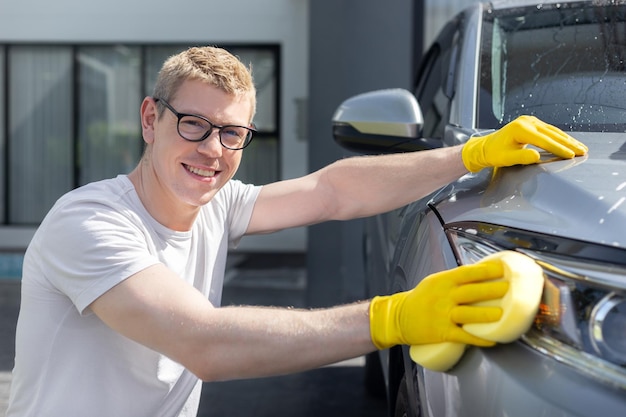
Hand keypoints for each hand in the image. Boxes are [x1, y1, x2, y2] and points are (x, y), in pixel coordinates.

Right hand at [369, 262, 509, 349]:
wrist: (398, 317)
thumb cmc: (420, 299)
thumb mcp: (434, 282)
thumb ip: (455, 280)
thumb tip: (481, 275)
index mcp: (442, 281)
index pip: (467, 273)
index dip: (485, 270)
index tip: (502, 268)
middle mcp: (443, 297)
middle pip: (470, 292)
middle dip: (491, 289)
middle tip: (509, 288)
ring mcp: (442, 315)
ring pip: (467, 314)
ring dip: (485, 315)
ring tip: (501, 314)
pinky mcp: (441, 332)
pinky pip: (462, 336)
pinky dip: (477, 339)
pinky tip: (491, 340)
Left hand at [462, 115, 587, 172]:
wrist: (485, 147)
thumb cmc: (495, 154)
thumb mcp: (506, 158)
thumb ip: (522, 157)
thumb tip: (537, 156)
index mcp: (520, 129)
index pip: (544, 141)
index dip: (559, 149)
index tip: (571, 155)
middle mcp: (526, 122)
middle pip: (552, 134)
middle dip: (568, 143)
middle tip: (583, 151)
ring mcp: (529, 121)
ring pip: (552, 131)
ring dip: (567, 139)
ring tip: (580, 147)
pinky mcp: (531, 123)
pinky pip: (548, 130)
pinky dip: (559, 136)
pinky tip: (569, 141)